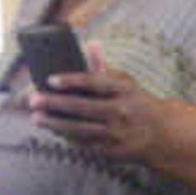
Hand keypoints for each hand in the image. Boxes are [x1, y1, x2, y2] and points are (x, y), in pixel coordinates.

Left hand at [23, 61, 166, 167]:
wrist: (161, 135)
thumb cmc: (137, 103)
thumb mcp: (125, 83)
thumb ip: (104, 67)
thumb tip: (90, 43)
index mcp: (123, 90)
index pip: (94, 82)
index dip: (71, 81)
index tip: (50, 80)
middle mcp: (120, 111)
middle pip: (82, 107)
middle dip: (54, 104)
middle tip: (34, 99)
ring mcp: (116, 133)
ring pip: (80, 129)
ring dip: (55, 124)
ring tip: (36, 118)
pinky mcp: (112, 151)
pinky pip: (85, 144)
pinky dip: (68, 137)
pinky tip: (53, 130)